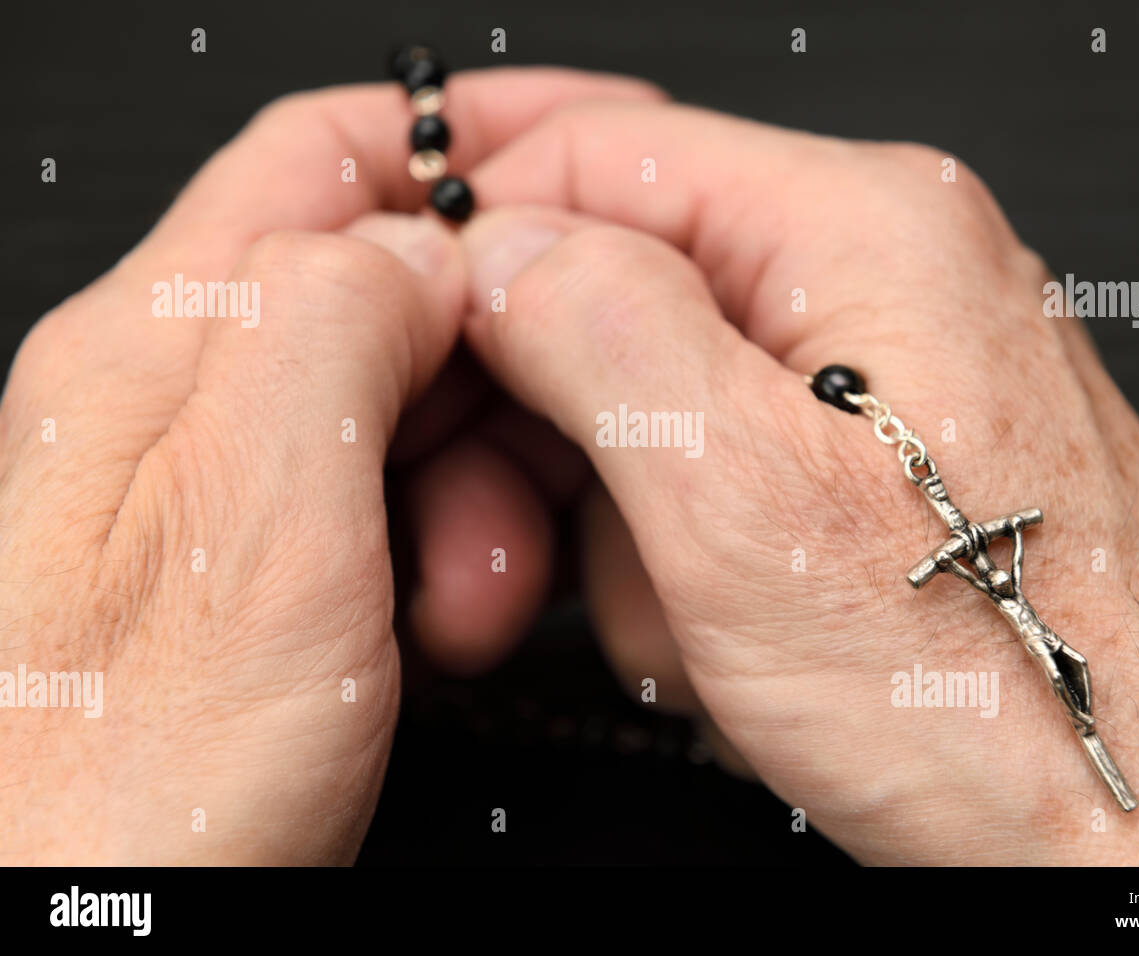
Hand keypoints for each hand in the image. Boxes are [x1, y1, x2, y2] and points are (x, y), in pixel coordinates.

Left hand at [0, 71, 661, 863]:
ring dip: (482, 487)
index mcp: (156, 356)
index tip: (587, 157)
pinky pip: (390, 507)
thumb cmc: (119, 796)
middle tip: (558, 458)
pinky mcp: (259, 580)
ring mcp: (216, 498)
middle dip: (497, 369)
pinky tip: (442, 621)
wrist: (78, 942)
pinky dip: (451, 551)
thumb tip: (428, 251)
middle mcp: (175, 412)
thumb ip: (337, 336)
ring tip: (474, 594)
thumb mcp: (256, 536)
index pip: (323, 162)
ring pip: (403, 412)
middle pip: (383, 296)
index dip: (465, 145)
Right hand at [451, 97, 1138, 863]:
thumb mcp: (749, 505)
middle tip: (527, 553)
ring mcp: (878, 388)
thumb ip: (601, 337)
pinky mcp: (874, 479)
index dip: (479, 245)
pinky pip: (719, 492)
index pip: (601, 156)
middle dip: (560, 444)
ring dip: (638, 543)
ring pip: (657, 418)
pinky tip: (749, 653)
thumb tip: (499, 251)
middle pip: (621, 298)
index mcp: (861, 233)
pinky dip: (698, 581)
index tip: (410, 347)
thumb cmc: (1005, 694)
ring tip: (711, 639)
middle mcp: (881, 288)